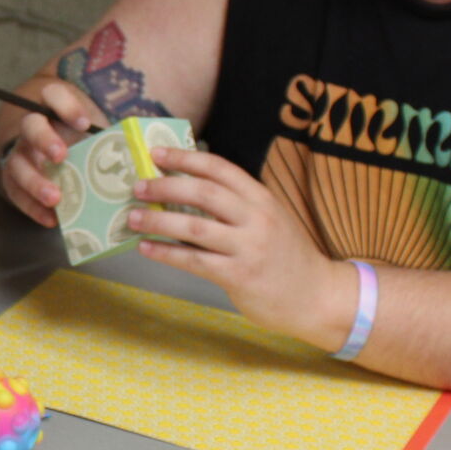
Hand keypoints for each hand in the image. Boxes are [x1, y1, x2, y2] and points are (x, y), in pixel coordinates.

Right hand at [0, 78, 102, 228]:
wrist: (55, 156)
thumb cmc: (83, 142)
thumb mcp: (95, 132)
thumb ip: (113, 136)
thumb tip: (147, 149)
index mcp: (52, 108)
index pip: (53, 94)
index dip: (66, 106)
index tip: (85, 123)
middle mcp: (32, 128)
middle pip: (30, 126)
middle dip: (44, 140)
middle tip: (61, 156)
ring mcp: (21, 154)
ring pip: (17, 163)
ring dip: (35, 181)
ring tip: (55, 197)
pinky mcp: (14, 180)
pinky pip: (16, 193)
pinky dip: (32, 208)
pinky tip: (52, 218)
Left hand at [127, 147, 356, 348]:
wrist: (319, 296)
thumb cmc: (286, 256)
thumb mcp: (270, 219)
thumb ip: (237, 205)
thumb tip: (184, 189)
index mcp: (262, 198)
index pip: (219, 168)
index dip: (185, 158)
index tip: (156, 153)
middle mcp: (257, 218)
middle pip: (203, 193)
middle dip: (165, 186)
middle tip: (137, 186)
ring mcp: (249, 247)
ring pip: (195, 227)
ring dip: (158, 220)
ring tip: (132, 217)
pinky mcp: (240, 275)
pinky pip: (195, 261)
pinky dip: (166, 252)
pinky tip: (146, 248)